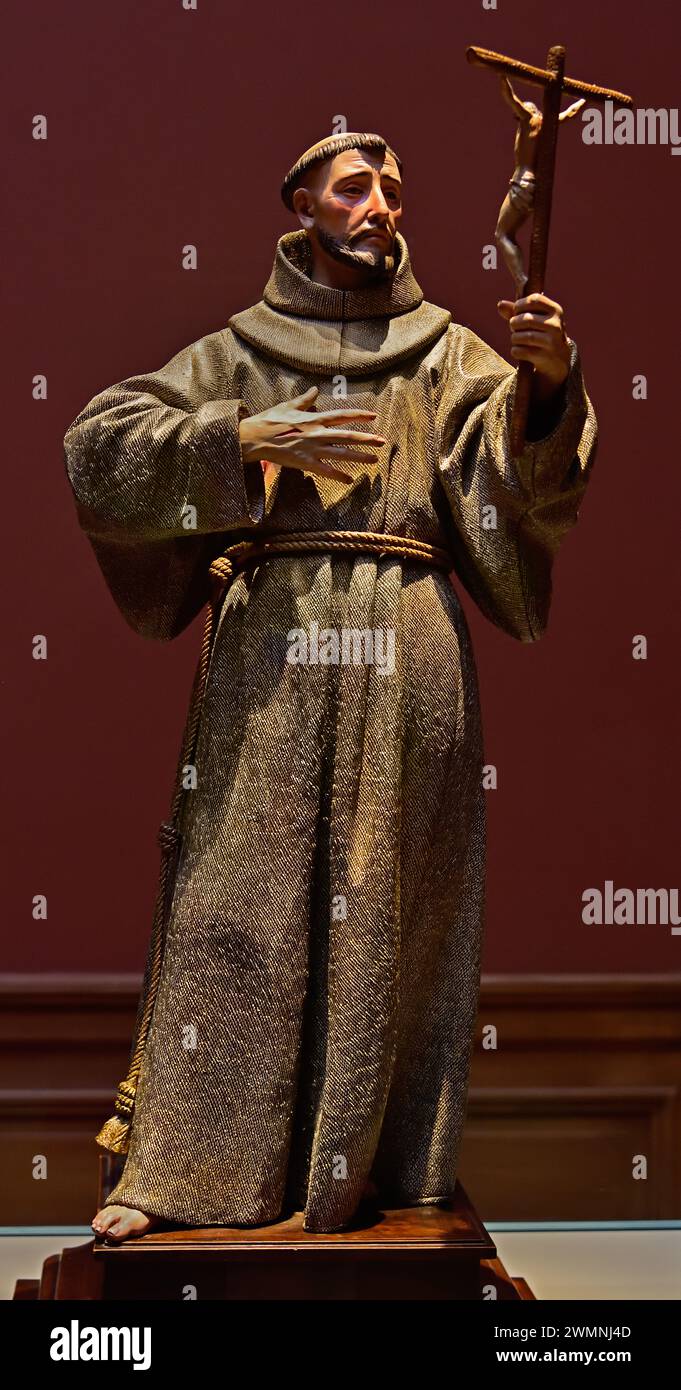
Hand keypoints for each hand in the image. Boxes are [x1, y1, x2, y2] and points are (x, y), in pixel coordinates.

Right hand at [238, 386, 384, 483]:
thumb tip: (315, 390)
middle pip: (347, 436)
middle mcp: (316, 434)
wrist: (255, 438)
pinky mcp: (305, 463)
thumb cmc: (270, 421)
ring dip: (359, 457)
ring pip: (341, 454)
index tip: (374, 416)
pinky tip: (349, 480)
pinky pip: (325, 471)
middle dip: (366, 439)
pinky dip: (338, 476)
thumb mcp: (288, 406)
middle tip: (383, 441)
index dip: (359, 415)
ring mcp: (312, 450)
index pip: (341, 415)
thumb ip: (304, 399)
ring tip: (374, 460)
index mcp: (314, 419)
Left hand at [497, 291, 570, 399]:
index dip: (520, 305)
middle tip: (514, 328)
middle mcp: (556, 324)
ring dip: (514, 338)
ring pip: (522, 336)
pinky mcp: (544, 357)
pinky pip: (520, 351)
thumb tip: (500, 305)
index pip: (534, 299)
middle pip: (526, 319)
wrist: (558, 359)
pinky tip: (519, 351)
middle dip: (514, 323)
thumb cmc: (542, 333)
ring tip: (517, 339)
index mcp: (556, 310)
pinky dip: (515, 351)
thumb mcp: (535, 319)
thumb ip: (517, 311)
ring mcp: (551, 341)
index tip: (516, 312)